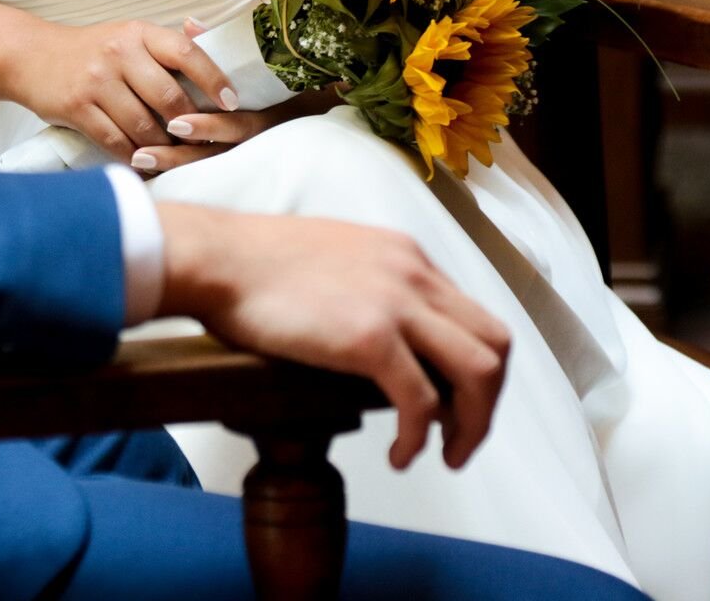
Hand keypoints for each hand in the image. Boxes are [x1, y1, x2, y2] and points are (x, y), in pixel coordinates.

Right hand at [12, 19, 236, 164]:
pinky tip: (145, 162)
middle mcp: (118, 53)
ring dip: (164, 147)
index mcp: (138, 33)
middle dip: (190, 125)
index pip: (186, 52)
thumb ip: (167, 47)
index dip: (214, 78)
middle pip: (168, 97)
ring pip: (143, 125)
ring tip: (176, 155)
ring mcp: (96, 81)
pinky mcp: (77, 108)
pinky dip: (135, 156)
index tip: (232, 102)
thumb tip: (219, 56)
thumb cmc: (92, 51)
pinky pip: (115, 141)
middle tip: (205, 141)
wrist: (31, 56)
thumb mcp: (128, 37)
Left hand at [128, 19, 339, 173]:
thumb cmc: (288, 79)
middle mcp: (263, 141)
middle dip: (181, 154)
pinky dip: (178, 174)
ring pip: (211, 167)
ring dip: (173, 165)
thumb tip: (189, 24)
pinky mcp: (239, 167)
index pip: (242, 126)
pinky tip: (148, 173)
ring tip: (138, 161)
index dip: (210, 126)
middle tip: (144, 150)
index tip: (177, 122)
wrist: (321, 108)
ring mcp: (252, 156)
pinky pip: (207, 175)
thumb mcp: (265, 61)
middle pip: (220, 154)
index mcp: (272, 114)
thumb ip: (223, 44)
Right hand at [156, 202, 510, 470]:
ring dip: (471, 424)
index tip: (452, 402)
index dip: (472, 367)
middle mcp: (413, 274)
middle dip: (487, 400)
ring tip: (445, 455)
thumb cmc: (247, 262)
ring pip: (479, 372)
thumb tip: (358, 330)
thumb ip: (359, 287)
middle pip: (493, 343)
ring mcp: (396, 303)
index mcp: (403, 255)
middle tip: (459, 438)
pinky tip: (399, 455)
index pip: (470, 314)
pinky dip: (420, 438)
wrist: (215, 257)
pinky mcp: (369, 337)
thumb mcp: (327, 258)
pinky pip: (423, 401)